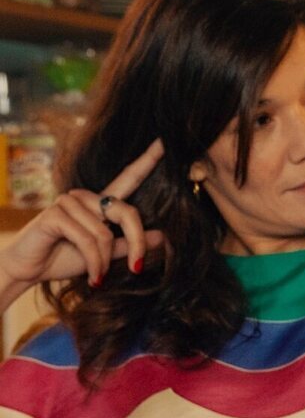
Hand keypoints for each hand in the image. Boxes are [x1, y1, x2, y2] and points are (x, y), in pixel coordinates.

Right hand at [0, 140, 166, 288]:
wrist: (27, 270)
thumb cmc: (62, 258)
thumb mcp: (103, 254)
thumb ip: (128, 244)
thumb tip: (162, 236)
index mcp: (100, 201)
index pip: (128, 177)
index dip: (147, 160)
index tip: (164, 141)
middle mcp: (86, 197)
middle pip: (128, 213)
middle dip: (136, 244)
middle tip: (138, 268)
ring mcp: (69, 202)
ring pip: (105, 233)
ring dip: (105, 261)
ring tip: (98, 276)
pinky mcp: (55, 215)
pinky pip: (87, 240)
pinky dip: (94, 262)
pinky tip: (92, 276)